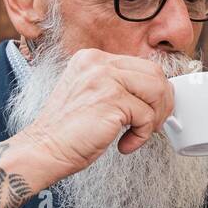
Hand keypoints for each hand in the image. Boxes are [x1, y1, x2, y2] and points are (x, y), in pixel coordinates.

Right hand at [0, 48, 174, 207]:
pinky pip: (146, 116)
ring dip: (155, 118)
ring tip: (139, 134)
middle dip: (163, 103)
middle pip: (155, 74)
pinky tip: (124, 144)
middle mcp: (98, 62)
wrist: (44, 149)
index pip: (143, 65)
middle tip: (153, 125)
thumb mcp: (93, 96)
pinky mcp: (112, 100)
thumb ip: (118, 87)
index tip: (153, 111)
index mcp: (93, 58)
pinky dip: (141, 136)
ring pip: (157, 91)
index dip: (156, 91)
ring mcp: (105, 79)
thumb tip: (156, 93)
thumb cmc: (69, 132)